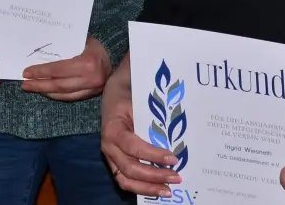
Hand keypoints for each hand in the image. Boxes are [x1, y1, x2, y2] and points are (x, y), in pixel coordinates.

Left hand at [21, 36, 111, 101]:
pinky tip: (47, 92)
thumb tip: (39, 53)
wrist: (116, 54)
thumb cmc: (96, 43)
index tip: (26, 72)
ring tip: (32, 88)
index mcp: (87, 63)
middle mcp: (90, 79)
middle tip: (25, 84)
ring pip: (63, 95)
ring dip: (46, 92)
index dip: (41, 72)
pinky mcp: (92, 95)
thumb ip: (63, 48)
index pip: (58, 70)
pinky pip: (71, 98)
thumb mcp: (81, 40)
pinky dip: (57, 95)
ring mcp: (92, 89)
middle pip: (59, 85)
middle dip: (39, 85)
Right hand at [100, 56, 182, 197]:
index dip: (153, 155)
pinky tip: (157, 189)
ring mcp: (110, 157)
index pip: (133, 147)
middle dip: (154, 176)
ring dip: (148, 187)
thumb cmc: (128, 96)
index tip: (173, 158)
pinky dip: (141, 188)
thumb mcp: (138, 101)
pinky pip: (125, 180)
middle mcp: (108, 146)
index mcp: (113, 129)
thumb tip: (176, 136)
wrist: (113, 93)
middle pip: (130, 168)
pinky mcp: (114, 162)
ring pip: (125, 180)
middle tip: (176, 177)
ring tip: (168, 190)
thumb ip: (151, 119)